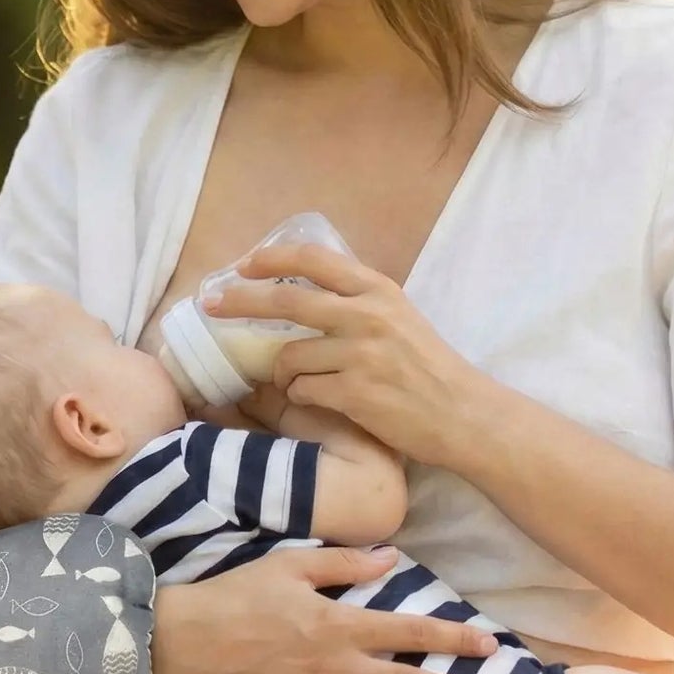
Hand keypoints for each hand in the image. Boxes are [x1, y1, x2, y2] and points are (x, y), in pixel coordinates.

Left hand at [205, 243, 477, 466]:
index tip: (243, 265)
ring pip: (289, 357)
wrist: (461, 414)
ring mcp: (360, 355)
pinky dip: (302, 396)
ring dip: (284, 372)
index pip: (313, 260)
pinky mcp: (354, 393)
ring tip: (303, 381)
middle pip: (285, 299)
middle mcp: (367, 315)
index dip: (270, 259)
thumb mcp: (398, 317)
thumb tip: (302, 289)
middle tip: (211, 305)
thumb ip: (356, 301)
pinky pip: (302, 390)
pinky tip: (323, 400)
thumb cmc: (428, 367)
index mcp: (377, 290)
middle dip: (240, 300)